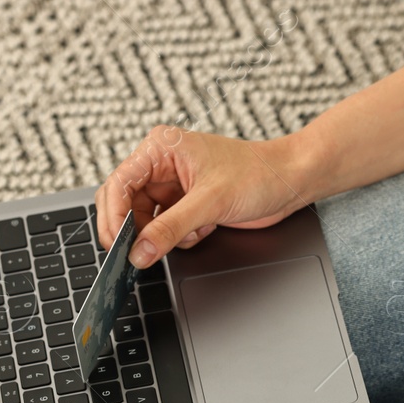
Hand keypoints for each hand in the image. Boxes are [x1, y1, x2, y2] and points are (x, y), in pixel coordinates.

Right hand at [94, 126, 311, 266]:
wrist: (290, 183)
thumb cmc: (257, 173)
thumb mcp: (210, 203)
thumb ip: (170, 229)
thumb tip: (139, 252)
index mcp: (160, 148)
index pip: (119, 183)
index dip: (113, 216)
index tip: (116, 244)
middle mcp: (162, 165)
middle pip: (125, 204)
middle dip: (134, 230)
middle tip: (137, 254)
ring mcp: (173, 186)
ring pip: (145, 221)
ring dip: (162, 236)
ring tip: (190, 233)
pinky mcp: (185, 205)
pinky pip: (164, 229)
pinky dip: (179, 238)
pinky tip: (203, 229)